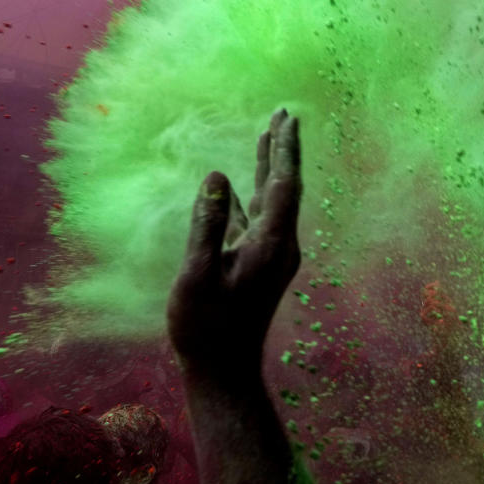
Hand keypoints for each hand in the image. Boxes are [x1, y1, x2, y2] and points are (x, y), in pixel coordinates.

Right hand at [168, 109, 301, 383]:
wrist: (223, 371)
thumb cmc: (205, 327)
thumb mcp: (197, 275)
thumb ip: (207, 224)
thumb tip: (216, 175)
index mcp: (270, 244)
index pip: (282, 185)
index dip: (284, 149)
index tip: (286, 117)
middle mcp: (279, 245)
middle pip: (285, 186)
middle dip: (283, 148)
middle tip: (284, 112)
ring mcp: (271, 255)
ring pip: (273, 200)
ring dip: (269, 167)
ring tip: (267, 134)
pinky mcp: (259, 263)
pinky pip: (258, 217)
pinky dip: (252, 193)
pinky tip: (238, 182)